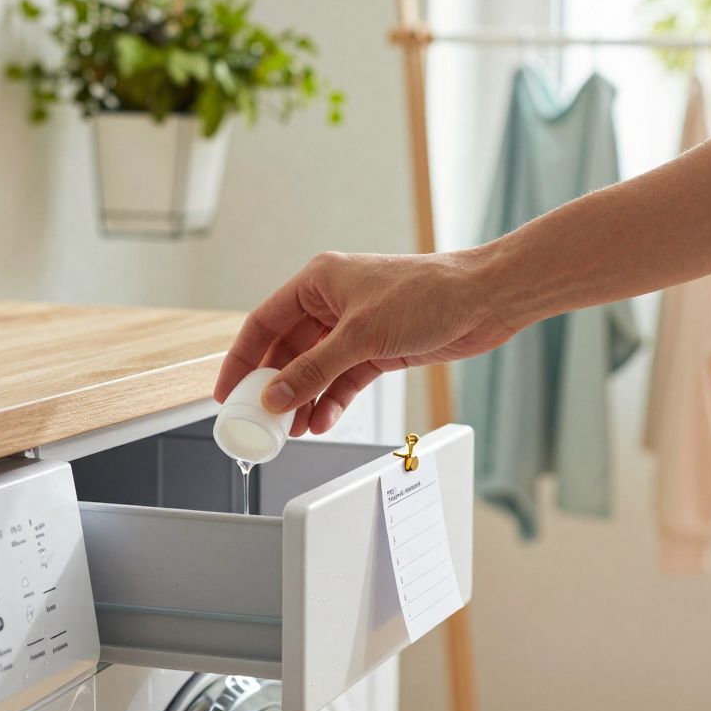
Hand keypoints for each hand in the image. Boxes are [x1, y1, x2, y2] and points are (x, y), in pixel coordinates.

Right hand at [212, 250, 520, 435]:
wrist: (483, 300)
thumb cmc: (428, 294)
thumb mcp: (360, 336)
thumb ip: (314, 370)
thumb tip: (276, 395)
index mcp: (318, 281)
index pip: (263, 323)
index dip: (241, 359)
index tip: (227, 391)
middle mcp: (332, 302)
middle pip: (287, 351)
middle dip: (274, 387)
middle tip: (259, 419)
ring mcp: (354, 327)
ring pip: (314, 370)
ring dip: (302, 399)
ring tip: (290, 429)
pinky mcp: (377, 349)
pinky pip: (342, 379)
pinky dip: (331, 401)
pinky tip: (322, 421)